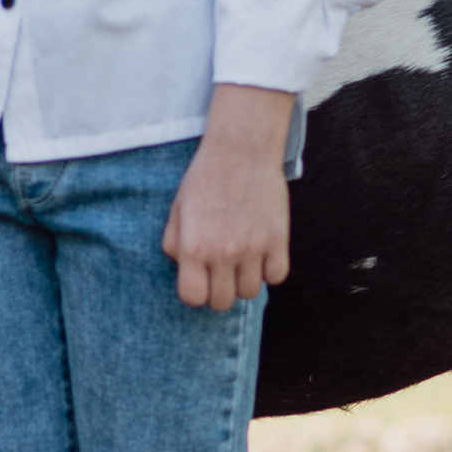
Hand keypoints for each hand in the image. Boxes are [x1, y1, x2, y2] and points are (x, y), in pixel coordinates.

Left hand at [162, 84, 294, 310]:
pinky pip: (277, 276)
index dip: (196, 292)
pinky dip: (270, 270)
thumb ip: (174, 244)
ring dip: (245, 280)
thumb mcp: (177, 209)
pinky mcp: (278, 240)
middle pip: (222, 302)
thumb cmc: (205, 178)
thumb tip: (184, 269)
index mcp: (193, 247)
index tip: (200, 279)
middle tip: (222, 271)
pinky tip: (262, 252)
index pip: (193, 298)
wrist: (241, 149)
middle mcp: (221, 253)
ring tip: (242, 259)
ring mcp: (252, 248)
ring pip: (250, 293)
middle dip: (220, 290)